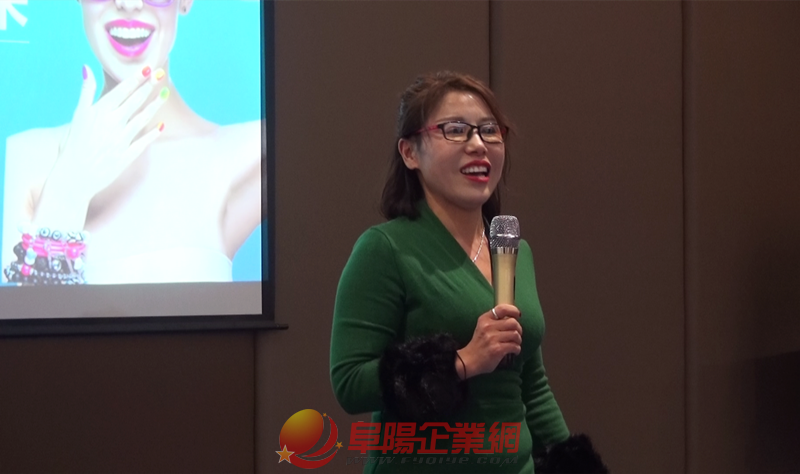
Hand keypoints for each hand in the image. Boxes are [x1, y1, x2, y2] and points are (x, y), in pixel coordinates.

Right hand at [33, 64, 168, 229]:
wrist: (73, 176)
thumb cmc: (73, 144)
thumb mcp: (77, 116)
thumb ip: (86, 92)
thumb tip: (87, 68)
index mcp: (99, 112)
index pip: (121, 91)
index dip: (136, 78)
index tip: (147, 68)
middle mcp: (112, 123)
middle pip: (134, 101)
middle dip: (148, 86)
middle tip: (160, 74)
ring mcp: (121, 140)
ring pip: (142, 119)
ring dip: (154, 105)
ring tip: (164, 94)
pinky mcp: (127, 155)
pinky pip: (144, 142)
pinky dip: (153, 133)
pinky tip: (162, 125)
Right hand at [456, 304, 521, 378]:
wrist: (469, 360)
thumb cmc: (478, 344)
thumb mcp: (482, 328)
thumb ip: (494, 322)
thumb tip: (513, 319)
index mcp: (485, 319)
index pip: (502, 309)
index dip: (513, 310)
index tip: (518, 315)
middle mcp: (488, 326)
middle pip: (513, 322)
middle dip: (518, 329)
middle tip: (516, 335)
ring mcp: (493, 338)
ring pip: (516, 335)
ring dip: (518, 340)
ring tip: (514, 344)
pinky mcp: (497, 349)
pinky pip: (515, 346)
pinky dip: (517, 349)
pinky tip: (514, 351)